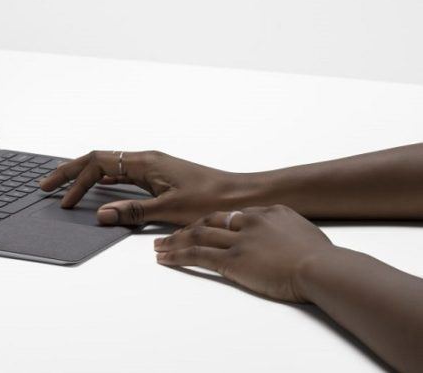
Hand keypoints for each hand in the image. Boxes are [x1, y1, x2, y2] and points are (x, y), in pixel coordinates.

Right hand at [39, 150, 244, 225]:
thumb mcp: (170, 208)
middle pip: (98, 161)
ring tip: (64, 187)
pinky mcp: (158, 179)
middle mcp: (146, 161)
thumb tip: (101, 214)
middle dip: (70, 172)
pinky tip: (96, 191)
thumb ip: (133, 211)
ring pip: (109, 168)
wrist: (242, 197)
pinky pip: (122, 177)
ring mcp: (151, 169)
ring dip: (85, 177)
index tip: (61, 197)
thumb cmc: (213, 199)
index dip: (74, 178)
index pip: (97, 162)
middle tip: (46, 185)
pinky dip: (103, 183)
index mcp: (145, 161)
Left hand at [154, 205, 333, 301]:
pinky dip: (178, 256)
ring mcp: (238, 240)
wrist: (322, 268)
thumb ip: (288, 229)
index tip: (200, 226)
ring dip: (174, 241)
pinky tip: (165, 258)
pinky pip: (198, 255)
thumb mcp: (304, 231)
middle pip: (209, 220)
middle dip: (186, 227)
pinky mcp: (232, 260)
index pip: (232, 214)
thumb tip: (286, 234)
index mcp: (267, 212)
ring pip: (197, 235)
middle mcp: (248, 221)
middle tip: (169, 234)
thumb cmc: (321, 257)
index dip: (212, 220)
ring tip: (158, 246)